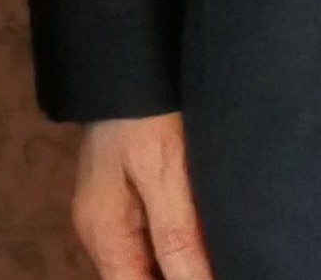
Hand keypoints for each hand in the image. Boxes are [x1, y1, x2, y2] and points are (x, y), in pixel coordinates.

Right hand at [74, 113, 211, 279]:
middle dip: (179, 276)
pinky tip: (201, 242)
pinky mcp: (122, 201)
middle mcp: (99, 234)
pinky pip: (149, 242)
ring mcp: (109, 217)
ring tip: (216, 255)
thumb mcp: (166, 175)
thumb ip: (178, 238)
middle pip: (138, 279)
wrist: (126, 63)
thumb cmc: (146, 116)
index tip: (208, 276)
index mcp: (103, 234)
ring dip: (177, 266)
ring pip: (145, 265)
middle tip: (221, 261)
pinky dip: (174, 248)